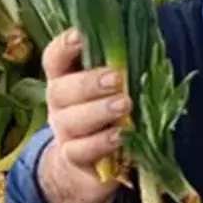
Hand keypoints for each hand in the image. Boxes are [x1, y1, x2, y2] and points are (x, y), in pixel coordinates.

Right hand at [37, 28, 127, 202]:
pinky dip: (100, 142)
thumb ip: (119, 70)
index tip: (80, 36)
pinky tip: (119, 136)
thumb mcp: (109, 91)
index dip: (64, 46)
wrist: (84, 167)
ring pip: (72, 119)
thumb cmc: (104, 117)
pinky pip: (81, 150)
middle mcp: (59, 104)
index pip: (55, 59)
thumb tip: (147, 39)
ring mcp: (63, 132)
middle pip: (61, 89)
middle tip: (117, 78)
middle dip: (89, 82)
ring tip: (124, 105)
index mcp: (65, 80)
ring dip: (98, 111)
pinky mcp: (73, 158)